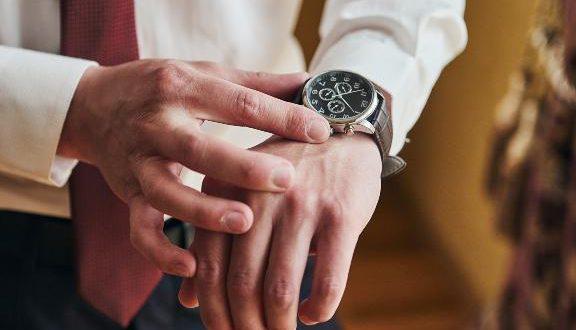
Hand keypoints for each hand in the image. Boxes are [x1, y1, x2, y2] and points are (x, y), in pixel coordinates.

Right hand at [56, 59, 330, 276]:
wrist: (95, 105)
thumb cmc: (163, 88)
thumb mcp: (206, 74)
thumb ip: (257, 83)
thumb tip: (310, 82)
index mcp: (185, 88)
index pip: (239, 102)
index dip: (281, 116)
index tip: (320, 131)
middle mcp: (158, 124)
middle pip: (199, 148)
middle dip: (243, 166)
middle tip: (288, 180)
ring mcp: (140, 162)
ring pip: (167, 192)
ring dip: (204, 212)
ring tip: (246, 222)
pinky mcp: (128, 193)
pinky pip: (139, 228)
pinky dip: (160, 251)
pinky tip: (192, 265)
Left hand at [179, 134, 381, 328]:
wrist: (342, 130)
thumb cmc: (287, 171)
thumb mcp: (243, 195)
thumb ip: (214, 242)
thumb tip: (189, 300)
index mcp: (225, 192)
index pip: (209, 267)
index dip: (214, 312)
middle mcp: (259, 199)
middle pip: (242, 283)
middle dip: (246, 326)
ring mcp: (302, 206)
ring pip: (281, 287)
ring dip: (279, 324)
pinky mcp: (342, 215)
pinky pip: (328, 277)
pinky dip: (320, 306)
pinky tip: (315, 313)